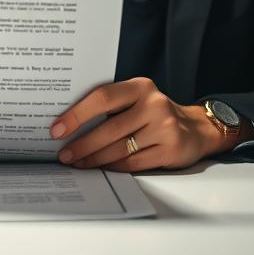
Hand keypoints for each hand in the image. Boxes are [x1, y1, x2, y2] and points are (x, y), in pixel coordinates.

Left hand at [50, 77, 245, 171]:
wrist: (196, 129)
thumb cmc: (155, 113)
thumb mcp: (137, 99)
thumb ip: (110, 105)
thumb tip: (68, 124)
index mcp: (140, 86)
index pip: (102, 97)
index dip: (77, 114)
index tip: (57, 129)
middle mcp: (154, 104)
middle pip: (109, 128)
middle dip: (82, 144)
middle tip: (64, 154)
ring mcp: (165, 128)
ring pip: (119, 149)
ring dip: (94, 159)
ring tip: (77, 162)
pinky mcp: (171, 150)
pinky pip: (133, 163)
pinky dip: (113, 167)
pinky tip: (100, 168)